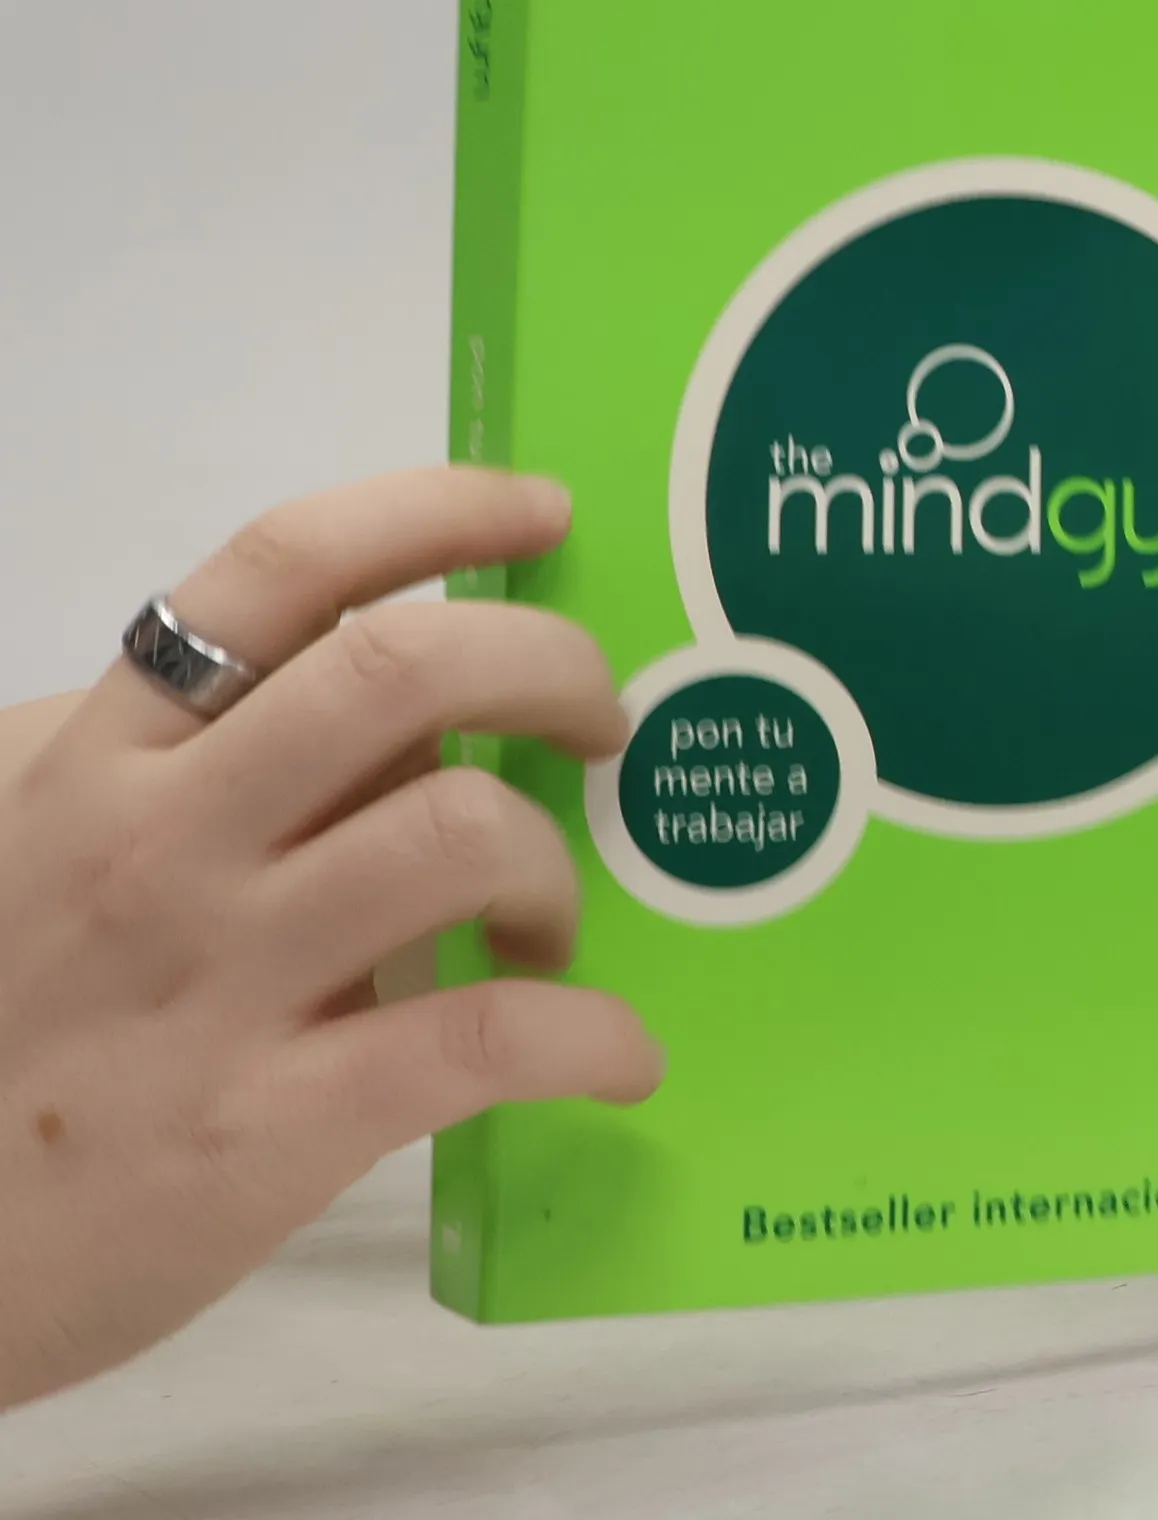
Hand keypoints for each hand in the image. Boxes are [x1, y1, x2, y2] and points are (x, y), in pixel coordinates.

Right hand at [0, 469, 663, 1409]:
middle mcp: (164, 837)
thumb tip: (349, 684)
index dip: (437, 510)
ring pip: (457, 831)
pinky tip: (616, 1053)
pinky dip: (586, 1036)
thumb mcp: (45, 833)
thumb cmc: (2, 1016)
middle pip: (404, 670)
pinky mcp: (268, 1127)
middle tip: (597, 726)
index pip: (286, 566)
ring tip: (546, 926)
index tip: (544, 511)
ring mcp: (219, 979)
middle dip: (550, 667)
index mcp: (114, 750)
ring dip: (553, 866)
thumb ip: (174, 746)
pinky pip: (479, 1041)